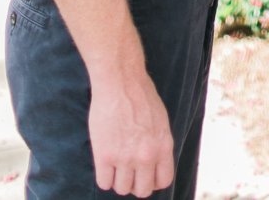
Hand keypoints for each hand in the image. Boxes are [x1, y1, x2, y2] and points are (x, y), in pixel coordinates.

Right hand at [88, 67, 173, 196]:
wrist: (120, 80)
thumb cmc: (140, 94)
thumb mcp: (160, 120)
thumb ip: (158, 144)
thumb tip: (154, 164)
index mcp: (163, 146)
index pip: (164, 181)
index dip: (153, 181)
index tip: (145, 175)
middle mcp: (146, 156)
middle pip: (142, 190)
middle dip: (135, 183)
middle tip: (128, 171)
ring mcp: (125, 158)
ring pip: (122, 189)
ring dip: (118, 179)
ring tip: (115, 164)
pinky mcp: (105, 156)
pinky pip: (104, 183)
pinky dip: (104, 176)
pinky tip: (104, 162)